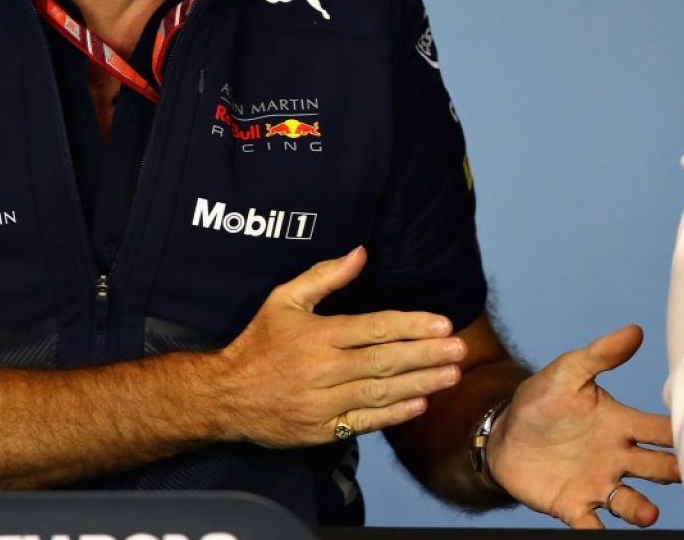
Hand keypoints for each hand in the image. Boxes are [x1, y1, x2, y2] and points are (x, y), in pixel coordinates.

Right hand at [213, 246, 467, 447]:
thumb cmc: (258, 343)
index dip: (411, 326)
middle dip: (426, 355)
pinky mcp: (321, 430)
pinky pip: (363, 423)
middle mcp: (322, 369)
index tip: (443, 324)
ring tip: (452, 376)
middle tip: (461, 350)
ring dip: (419, 384)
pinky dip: (393, 415)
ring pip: (379, 393)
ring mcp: (322, 402)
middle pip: (384, 362)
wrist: (223, 396)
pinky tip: (420, 405)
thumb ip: (324, 276)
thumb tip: (361, 252)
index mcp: (318, 335)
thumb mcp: (283, 300)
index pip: (374, 328)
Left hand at [487, 325, 678, 528]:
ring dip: (640, 510)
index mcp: (621, 424)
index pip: (660, 430)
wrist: (504, 434)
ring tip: (648, 514)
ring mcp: (597, 483)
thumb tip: (635, 330)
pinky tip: (602, 536)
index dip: (682, 433)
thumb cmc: (541, 400)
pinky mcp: (573, 505)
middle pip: (656, 468)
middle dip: (674, 473)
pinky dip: (597, 532)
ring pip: (629, 501)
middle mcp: (617, 457)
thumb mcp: (568, 372)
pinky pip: (590, 524)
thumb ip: (601, 355)